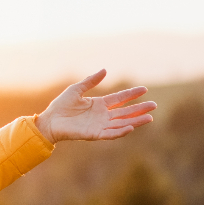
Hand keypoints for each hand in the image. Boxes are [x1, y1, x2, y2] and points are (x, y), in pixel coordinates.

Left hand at [35, 70, 155, 143]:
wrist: (49, 121)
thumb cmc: (60, 106)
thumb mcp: (76, 90)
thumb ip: (90, 81)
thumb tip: (105, 70)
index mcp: (99, 105)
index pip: (119, 99)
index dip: (131, 94)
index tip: (144, 89)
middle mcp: (102, 116)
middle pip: (125, 112)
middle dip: (139, 109)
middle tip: (154, 105)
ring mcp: (99, 125)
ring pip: (121, 123)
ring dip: (135, 121)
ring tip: (150, 118)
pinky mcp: (93, 134)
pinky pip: (110, 134)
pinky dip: (120, 131)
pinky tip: (131, 127)